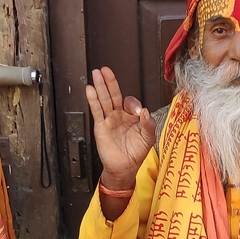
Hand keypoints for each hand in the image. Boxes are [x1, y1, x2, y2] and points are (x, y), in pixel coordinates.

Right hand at [85, 67, 155, 188]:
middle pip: (114, 94)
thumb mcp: (148, 138)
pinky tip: (90, 89)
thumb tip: (144, 111)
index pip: (130, 102)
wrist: (124, 168)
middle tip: (106, 70)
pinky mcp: (101, 126)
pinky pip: (96, 111)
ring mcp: (109, 120)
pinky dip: (93, 99)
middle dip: (110, 82)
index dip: (132, 103)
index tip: (136, 112)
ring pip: (104, 99)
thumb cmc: (136, 153)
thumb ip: (148, 124)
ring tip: (96, 73)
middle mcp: (119, 116)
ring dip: (100, 86)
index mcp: (132, 117)